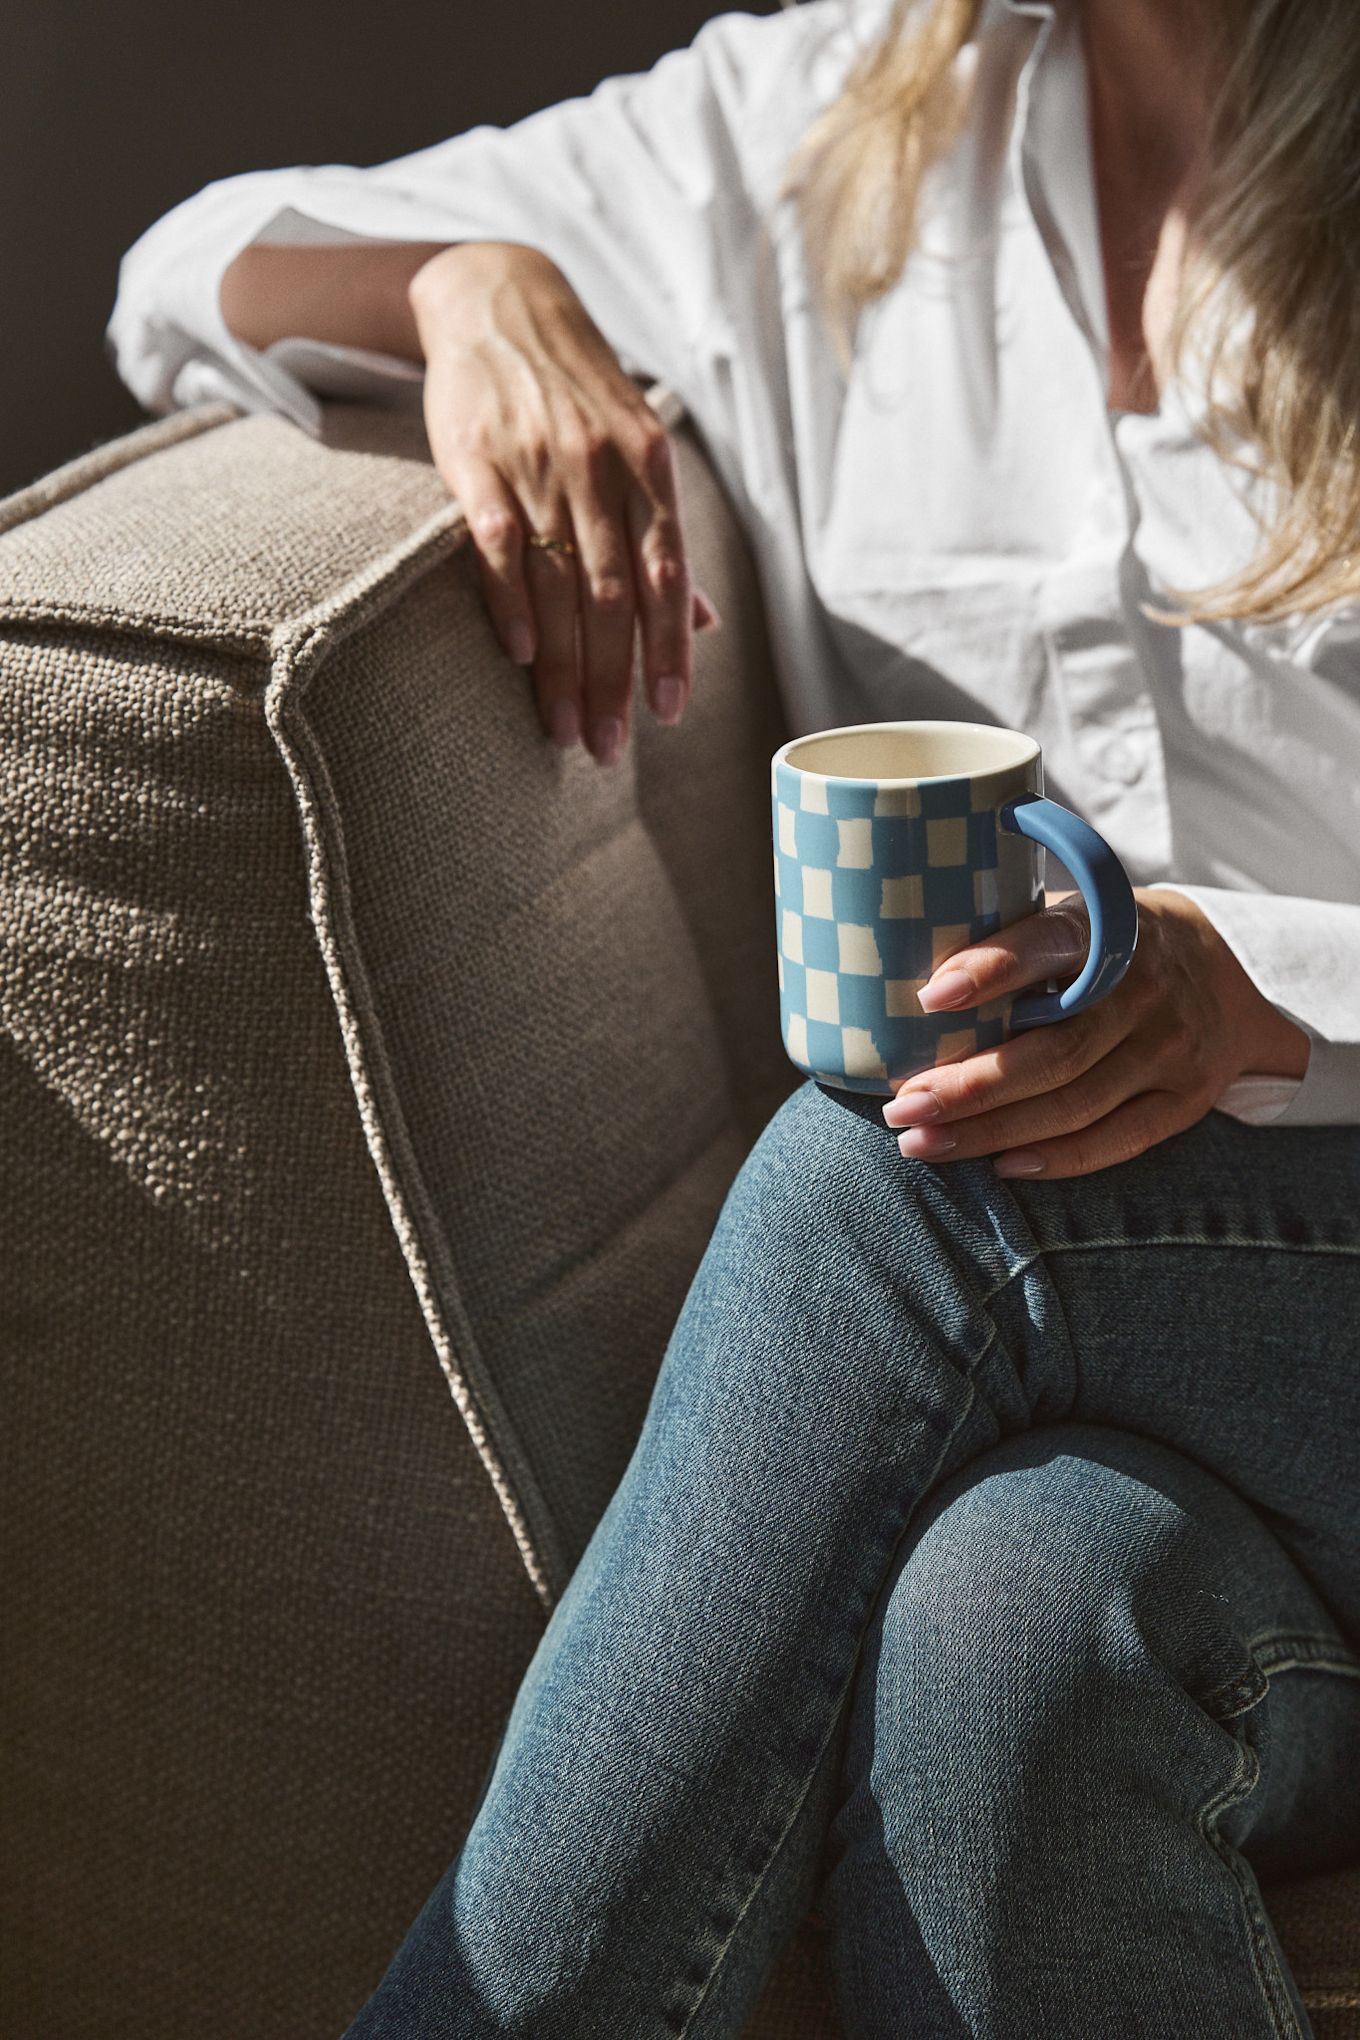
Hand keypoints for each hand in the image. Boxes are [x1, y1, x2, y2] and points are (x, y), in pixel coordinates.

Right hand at [408, 241, 717, 766]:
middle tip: (608, 747)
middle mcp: (601, 467)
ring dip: (565, 667)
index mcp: (650, 467)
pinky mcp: (476, 461)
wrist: (499, 300)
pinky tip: (522, 657)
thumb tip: (704, 625)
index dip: (668, 651)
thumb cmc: (576, 393)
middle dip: (615, 679)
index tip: (665, 715)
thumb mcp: (636, 449)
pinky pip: (498, 544)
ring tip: (565, 729)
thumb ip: (664, 537)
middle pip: (614, 596)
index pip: (667, 577)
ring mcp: (538, 463)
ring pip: (560, 584)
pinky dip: (512, 604)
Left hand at [880, 888, 1311, 1180]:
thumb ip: (1004, 935)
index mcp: (1107, 927)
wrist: (1223, 967)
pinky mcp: (1187, 1096)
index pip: (1049, 946)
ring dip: (993, 1131)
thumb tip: (889, 968)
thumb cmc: (1103, 944)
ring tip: (922, 1142)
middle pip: (1054, 1051)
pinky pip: (1120, 1139)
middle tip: (901, 1106)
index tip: (929, 996)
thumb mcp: (1069, 913)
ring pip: (1075, 1103)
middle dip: (970, 1086)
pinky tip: (1000, 1165)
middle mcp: (1144, 988)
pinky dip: (1059, 1158)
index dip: (992, 969)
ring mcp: (1170, 1047)